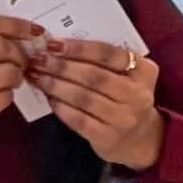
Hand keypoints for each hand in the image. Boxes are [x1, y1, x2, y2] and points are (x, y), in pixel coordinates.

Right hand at [0, 15, 42, 161]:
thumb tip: (11, 31)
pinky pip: (4, 97)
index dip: (15, 24)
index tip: (32, 30)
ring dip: (17, 74)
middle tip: (21, 60)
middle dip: (19, 52)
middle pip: (1, 45)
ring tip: (11, 78)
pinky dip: (8, 95)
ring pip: (7, 71)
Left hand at [26, 39, 165, 168]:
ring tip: (38, 77)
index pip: (109, 54)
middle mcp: (137, 95)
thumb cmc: (126, 99)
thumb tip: (62, 47)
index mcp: (144, 71)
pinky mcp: (109, 138)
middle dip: (62, 66)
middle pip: (94, 76)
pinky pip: (79, 120)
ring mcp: (124, 118)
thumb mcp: (128, 76)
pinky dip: (61, 108)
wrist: (140, 139)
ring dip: (57, 86)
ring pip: (84, 98)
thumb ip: (106, 62)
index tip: (53, 44)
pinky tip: (49, 99)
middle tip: (39, 60)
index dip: (79, 48)